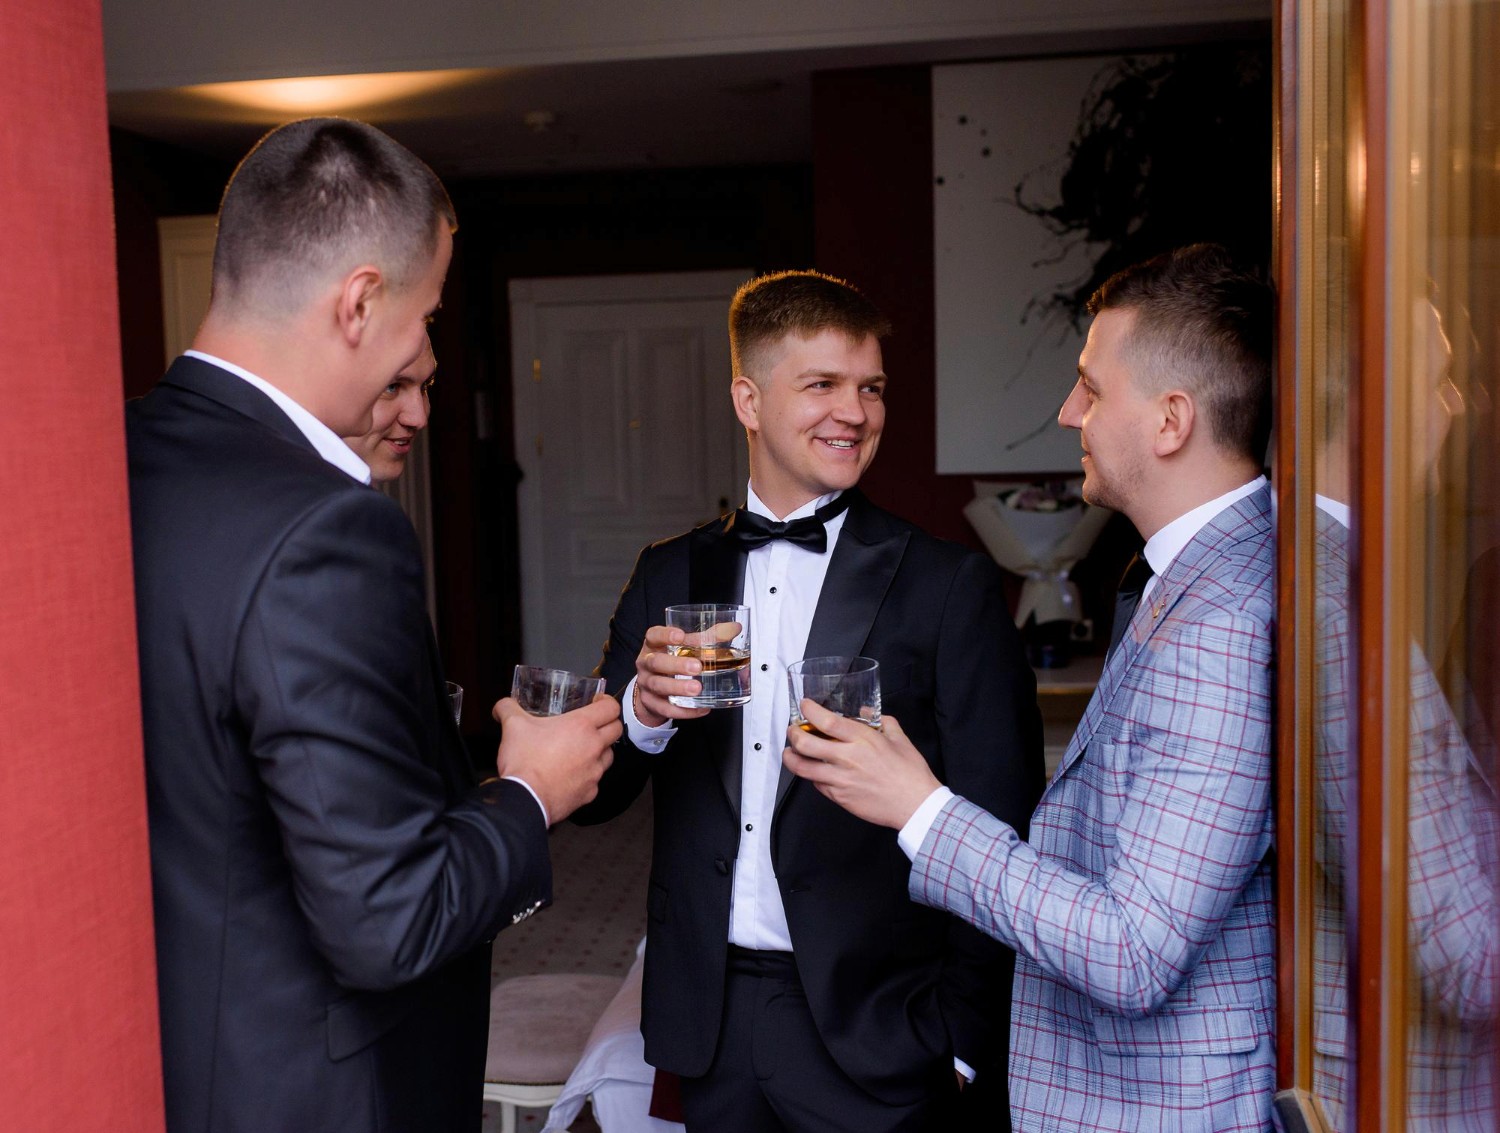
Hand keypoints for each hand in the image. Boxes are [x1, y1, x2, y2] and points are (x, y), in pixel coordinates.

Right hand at [492, 694, 620, 823]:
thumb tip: (502, 704)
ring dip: (600, 750)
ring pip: (609, 755)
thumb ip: (508, 708)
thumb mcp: (513, 726)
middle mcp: (594, 747)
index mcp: (581, 726)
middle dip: (608, 724)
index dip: (607, 702)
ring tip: (581, 749)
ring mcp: (595, 771)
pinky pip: (595, 779)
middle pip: (617, 729)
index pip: (611, 708)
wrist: (525, 799)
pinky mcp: (590, 792)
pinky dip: (587, 775)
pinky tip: (571, 774)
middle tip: (592, 724)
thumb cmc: (524, 760)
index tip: (597, 702)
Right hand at [632, 625, 710, 726]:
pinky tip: (700, 708)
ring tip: (697, 689)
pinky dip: (684, 710)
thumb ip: (707, 637)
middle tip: (697, 667)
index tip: (680, 636)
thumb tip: (734, 628)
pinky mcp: (652, 703)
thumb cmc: (672, 661)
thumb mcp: (685, 647)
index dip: (664, 634)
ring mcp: (647, 684)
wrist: (653, 689)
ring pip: (659, 686)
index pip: (653, 635)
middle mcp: (647, 663)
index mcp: (654, 645)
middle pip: (656, 662)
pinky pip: (665, 708)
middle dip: (676, 665)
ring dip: (678, 688)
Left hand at [782, 700, 939, 829]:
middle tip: (792, 730)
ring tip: (790, 753)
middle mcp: (848, 758)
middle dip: (793, 734)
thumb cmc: (910, 773)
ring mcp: (841, 780)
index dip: (810, 711)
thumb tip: (865, 713)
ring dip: (791, 758)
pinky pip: (817, 785)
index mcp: (863, 740)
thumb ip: (881, 721)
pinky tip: (814, 772)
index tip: (805, 706)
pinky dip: (812, 777)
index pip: (827, 721)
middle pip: (806, 744)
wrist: (916, 805)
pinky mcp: (840, 797)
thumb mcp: (900, 739)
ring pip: (803, 768)